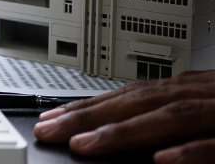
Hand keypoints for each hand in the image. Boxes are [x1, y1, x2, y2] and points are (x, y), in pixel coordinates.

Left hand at [33, 70, 214, 162]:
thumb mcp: (204, 113)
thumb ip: (164, 121)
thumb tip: (114, 130)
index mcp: (186, 91)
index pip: (127, 96)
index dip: (87, 106)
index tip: (51, 118)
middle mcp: (199, 95)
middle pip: (137, 102)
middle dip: (89, 117)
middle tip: (49, 131)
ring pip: (169, 118)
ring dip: (124, 131)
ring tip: (84, 145)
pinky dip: (188, 150)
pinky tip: (161, 160)